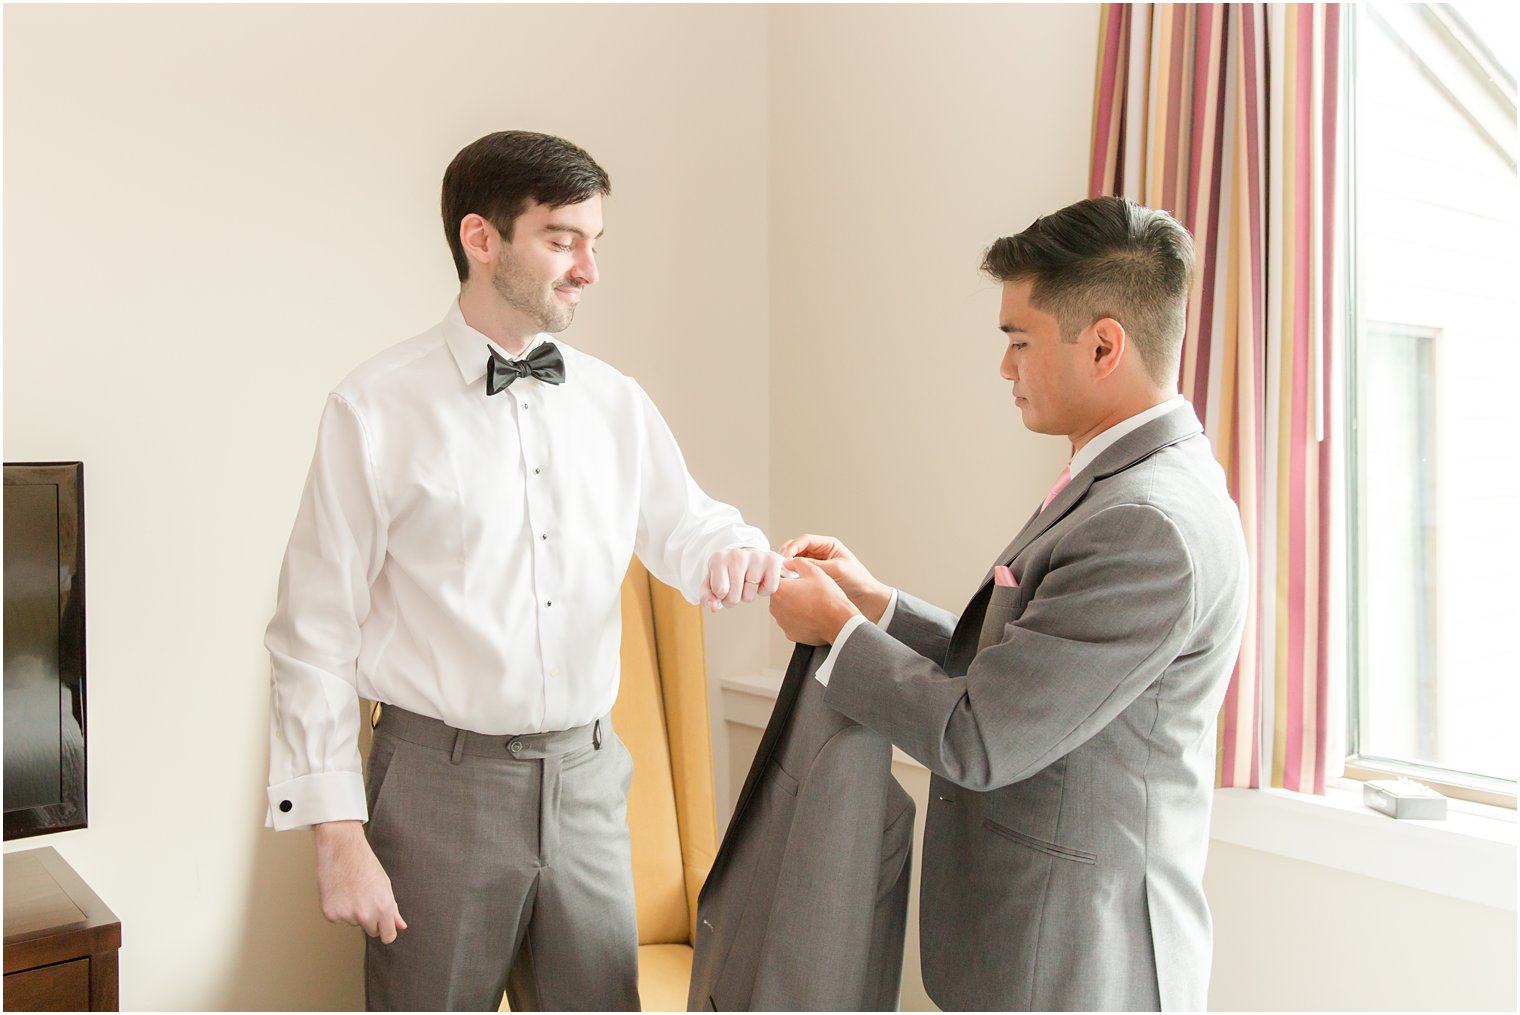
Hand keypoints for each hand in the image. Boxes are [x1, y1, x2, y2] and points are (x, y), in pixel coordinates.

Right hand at [314, 820, 406, 942]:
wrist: (342, 849)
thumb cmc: (365, 864)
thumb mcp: (385, 885)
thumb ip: (393, 909)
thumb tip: (401, 926)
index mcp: (383, 907)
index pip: (388, 936)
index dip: (387, 931)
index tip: (385, 928)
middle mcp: (365, 914)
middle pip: (371, 931)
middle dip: (371, 920)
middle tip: (366, 897)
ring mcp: (346, 915)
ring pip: (354, 922)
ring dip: (354, 911)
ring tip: (352, 889)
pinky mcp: (330, 914)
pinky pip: (338, 918)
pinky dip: (339, 908)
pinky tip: (340, 891)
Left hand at [702, 547, 785, 612]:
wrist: (747, 556)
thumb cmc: (728, 572)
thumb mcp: (712, 583)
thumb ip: (707, 597)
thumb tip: (712, 608)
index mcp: (718, 559)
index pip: (719, 591)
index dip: (722, 596)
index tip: (723, 587)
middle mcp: (737, 555)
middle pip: (734, 597)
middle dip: (734, 598)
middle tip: (736, 586)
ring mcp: (756, 556)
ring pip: (750, 595)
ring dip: (749, 594)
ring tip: (748, 581)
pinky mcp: (772, 560)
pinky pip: (769, 589)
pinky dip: (764, 590)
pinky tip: (760, 579)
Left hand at [768, 557, 858, 644]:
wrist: (838, 621)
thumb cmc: (827, 599)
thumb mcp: (814, 571)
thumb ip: (797, 562)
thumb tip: (790, 563)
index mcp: (779, 590)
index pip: (775, 579)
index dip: (786, 577)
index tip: (794, 578)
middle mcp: (776, 608)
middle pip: (779, 595)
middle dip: (790, 592)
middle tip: (806, 591)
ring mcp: (782, 622)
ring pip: (785, 609)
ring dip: (794, 606)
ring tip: (811, 604)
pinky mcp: (790, 633)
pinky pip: (791, 623)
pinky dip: (799, 619)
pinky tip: (811, 615)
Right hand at [777, 534, 891, 622]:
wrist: (867, 599)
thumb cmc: (857, 580)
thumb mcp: (836, 570)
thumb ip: (815, 566)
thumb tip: (794, 564)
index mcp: (828, 545)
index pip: (805, 540)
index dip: (793, 546)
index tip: (785, 557)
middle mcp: (820, 553)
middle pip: (797, 549)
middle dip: (787, 555)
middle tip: (779, 565)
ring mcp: (816, 565)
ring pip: (796, 561)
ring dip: (788, 566)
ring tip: (781, 573)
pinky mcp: (814, 577)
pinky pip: (799, 573)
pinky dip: (792, 575)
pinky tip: (788, 581)